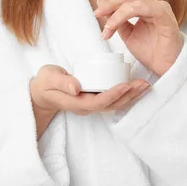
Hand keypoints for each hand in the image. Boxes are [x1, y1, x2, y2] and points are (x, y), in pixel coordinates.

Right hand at [30, 64, 150, 115]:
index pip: (98, 102)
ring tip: (144, 86)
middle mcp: (86, 107)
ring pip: (114, 103)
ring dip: (131, 96)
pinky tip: (134, 86)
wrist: (41, 93)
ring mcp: (91, 105)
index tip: (126, 85)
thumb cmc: (45, 83)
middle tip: (143, 84)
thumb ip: (62, 82)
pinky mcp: (94, 99)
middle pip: (111, 105)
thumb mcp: (49, 78)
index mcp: (76, 103)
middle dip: (129, 96)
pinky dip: (125, 93)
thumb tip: (77, 87)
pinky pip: (112, 99)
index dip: (113, 95)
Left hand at [94, 0, 182, 76]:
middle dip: (110, 6)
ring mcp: (161, 10)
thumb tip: (101, 3)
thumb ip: (117, 20)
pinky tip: (117, 24)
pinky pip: (146, 8)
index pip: (124, 1)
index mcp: (146, 7)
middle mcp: (154, 5)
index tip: (96, 14)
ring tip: (108, 26)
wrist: (166, 68)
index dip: (109, 6)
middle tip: (97, 14)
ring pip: (135, 3)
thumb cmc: (151, 52)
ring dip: (117, 13)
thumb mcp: (128, 34)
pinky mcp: (166, 17)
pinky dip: (128, 14)